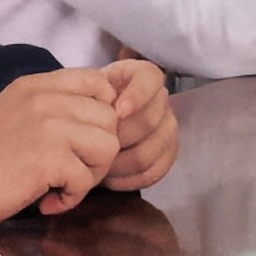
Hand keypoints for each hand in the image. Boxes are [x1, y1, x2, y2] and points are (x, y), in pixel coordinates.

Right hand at [0, 67, 124, 221]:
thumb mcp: (18, 114)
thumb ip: (55, 107)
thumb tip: (105, 116)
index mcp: (39, 84)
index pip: (100, 84)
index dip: (103, 115)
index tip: (82, 142)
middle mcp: (47, 98)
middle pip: (110, 121)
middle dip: (97, 154)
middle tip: (68, 173)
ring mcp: (48, 125)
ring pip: (107, 148)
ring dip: (88, 176)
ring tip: (59, 186)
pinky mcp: (48, 158)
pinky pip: (85, 180)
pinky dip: (69, 199)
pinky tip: (45, 202)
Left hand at [99, 52, 179, 192]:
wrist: (91, 123)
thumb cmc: (88, 103)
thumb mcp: (86, 88)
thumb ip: (93, 92)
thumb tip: (105, 110)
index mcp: (144, 76)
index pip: (150, 80)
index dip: (137, 96)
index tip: (117, 111)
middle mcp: (161, 101)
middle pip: (148, 121)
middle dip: (118, 138)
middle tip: (93, 146)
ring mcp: (167, 128)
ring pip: (149, 151)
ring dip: (120, 163)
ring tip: (98, 167)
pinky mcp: (168, 155)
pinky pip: (154, 172)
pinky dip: (130, 179)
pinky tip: (111, 179)